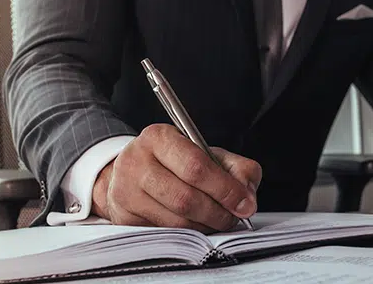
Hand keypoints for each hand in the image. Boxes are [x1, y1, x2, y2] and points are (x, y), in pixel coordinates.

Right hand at [91, 124, 261, 232]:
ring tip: (218, 220)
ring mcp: (126, 192)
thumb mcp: (206, 152)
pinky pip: (165, 234)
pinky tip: (198, 225)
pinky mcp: (124, 218)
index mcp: (158, 138)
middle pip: (185, 198)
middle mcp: (136, 162)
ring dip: (206, 226)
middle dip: (218, 213)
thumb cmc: (173, 161)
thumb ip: (236, 168)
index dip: (225, 189)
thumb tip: (247, 197)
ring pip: (176, 222)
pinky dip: (189, 233)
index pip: (196, 167)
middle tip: (234, 217)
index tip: (244, 203)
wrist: (132, 171)